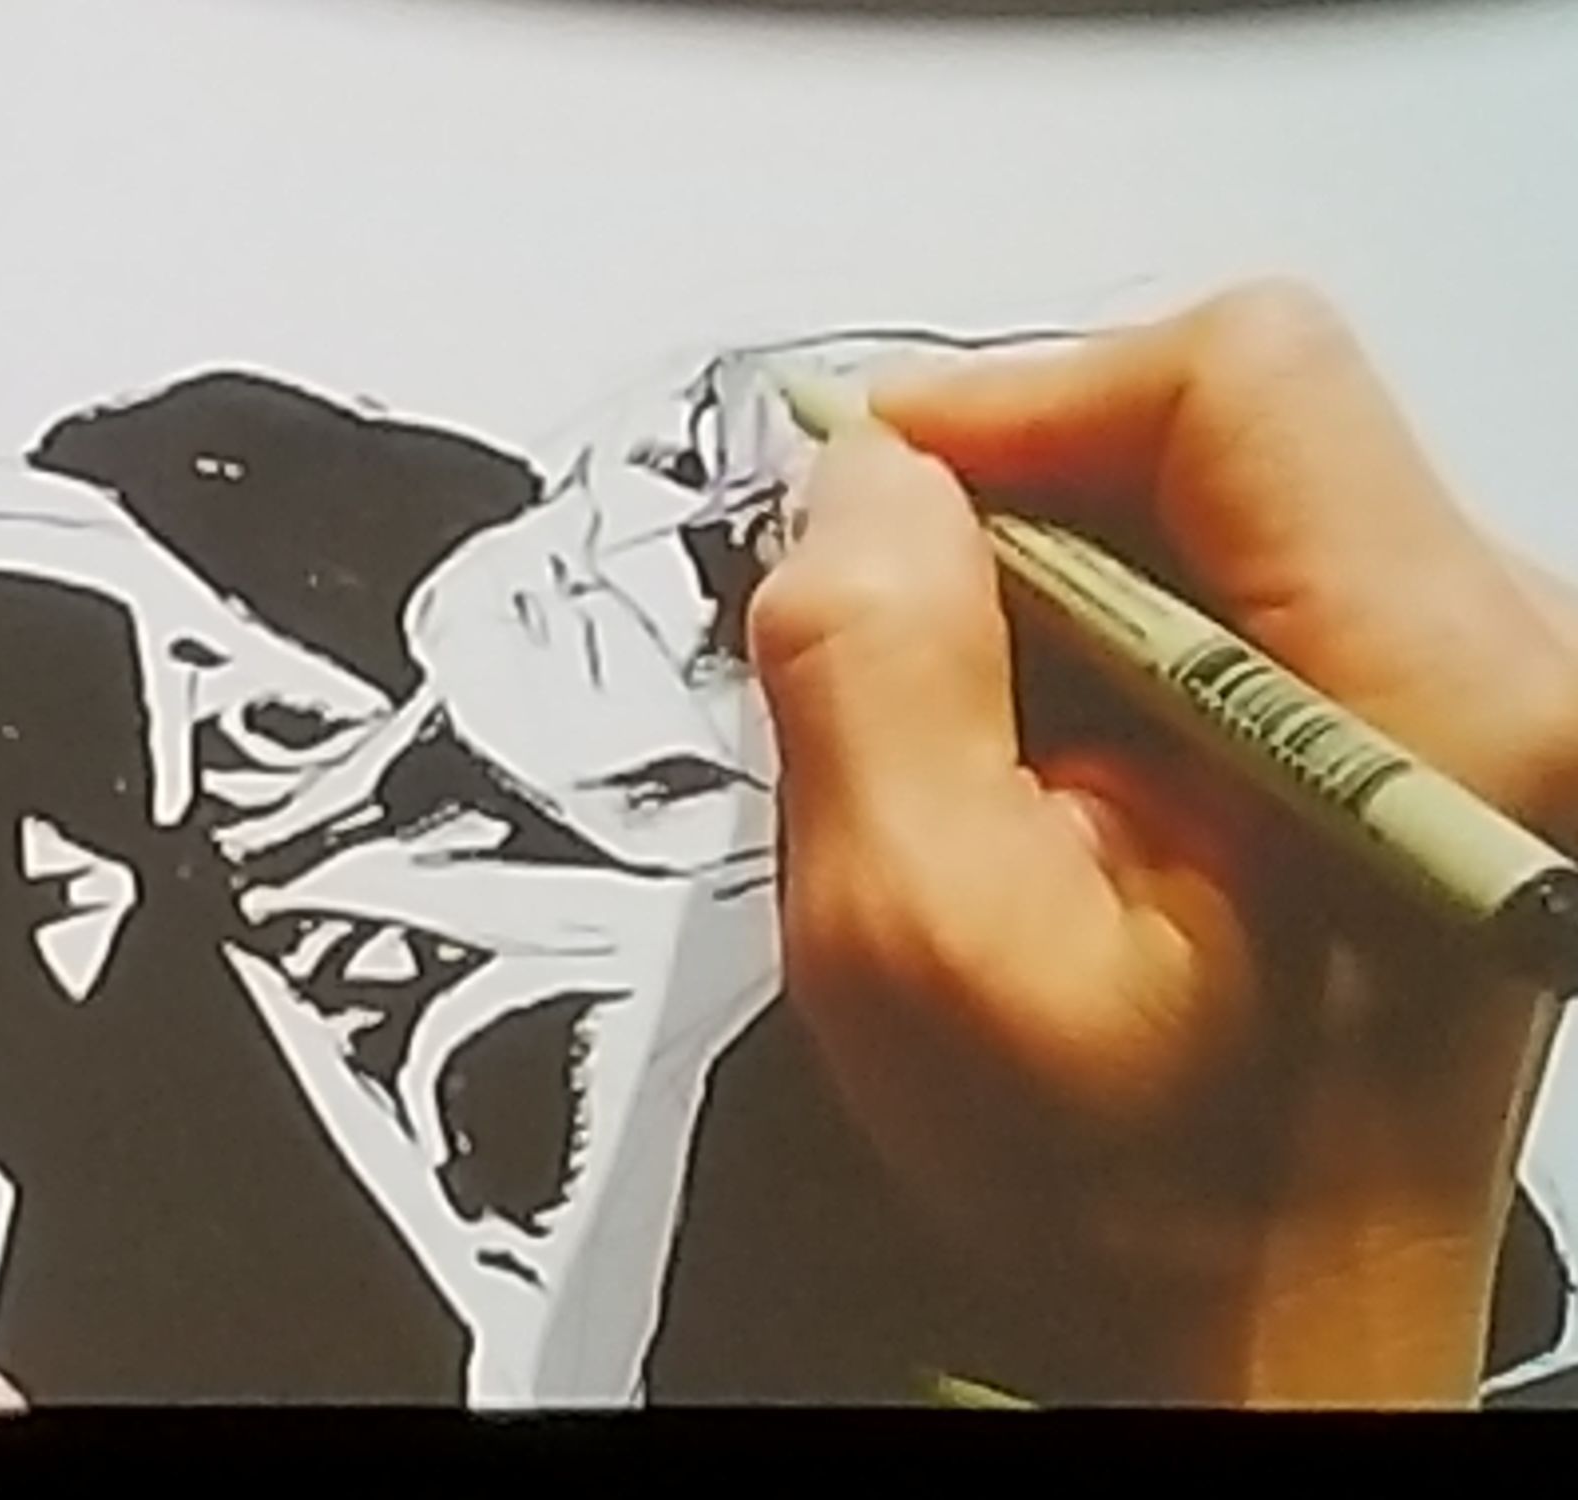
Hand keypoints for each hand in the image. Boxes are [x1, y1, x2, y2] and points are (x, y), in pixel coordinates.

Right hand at [749, 281, 1577, 1405]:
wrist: (1255, 1335)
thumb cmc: (1116, 1198)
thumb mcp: (915, 938)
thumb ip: (868, 668)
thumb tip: (865, 479)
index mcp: (1418, 709)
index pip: (1235, 382)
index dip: (1016, 405)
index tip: (876, 497)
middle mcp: (1493, 672)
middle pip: (1225, 425)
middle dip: (1019, 506)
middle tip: (902, 647)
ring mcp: (1469, 695)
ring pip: (1218, 496)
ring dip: (1051, 583)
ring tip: (984, 749)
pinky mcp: (1418, 722)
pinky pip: (1236, 579)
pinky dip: (1101, 633)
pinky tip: (1053, 768)